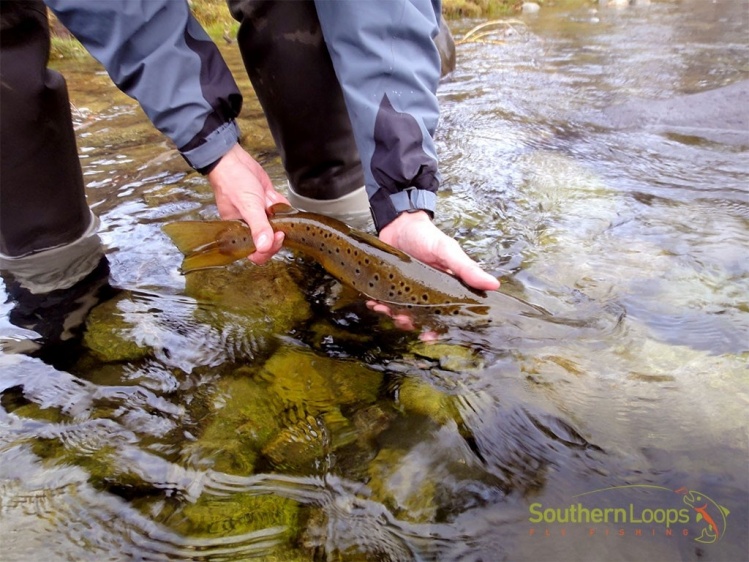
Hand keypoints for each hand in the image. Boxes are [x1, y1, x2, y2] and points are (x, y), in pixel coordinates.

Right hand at [207, 143, 288, 264]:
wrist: (234, 160)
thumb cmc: (233, 182)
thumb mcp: (248, 206)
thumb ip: (258, 227)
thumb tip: (265, 246)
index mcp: (239, 232)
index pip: (255, 253)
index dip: (268, 250)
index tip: (277, 237)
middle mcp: (250, 226)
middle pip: (269, 242)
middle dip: (276, 233)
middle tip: (281, 226)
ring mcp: (260, 215)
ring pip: (277, 225)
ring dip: (279, 217)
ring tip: (271, 204)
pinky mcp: (267, 204)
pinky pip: (280, 211)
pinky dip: (281, 204)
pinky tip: (273, 196)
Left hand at [372, 211, 499, 335]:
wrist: (399, 222)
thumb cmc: (427, 235)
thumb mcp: (447, 250)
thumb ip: (466, 268)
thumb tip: (494, 285)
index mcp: (445, 288)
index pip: (445, 315)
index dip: (437, 329)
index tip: (428, 337)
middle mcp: (427, 292)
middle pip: (420, 318)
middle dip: (411, 323)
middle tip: (402, 320)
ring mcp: (407, 288)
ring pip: (401, 312)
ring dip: (393, 314)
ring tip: (384, 309)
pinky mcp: (391, 284)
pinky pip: (385, 300)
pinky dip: (378, 304)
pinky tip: (372, 302)